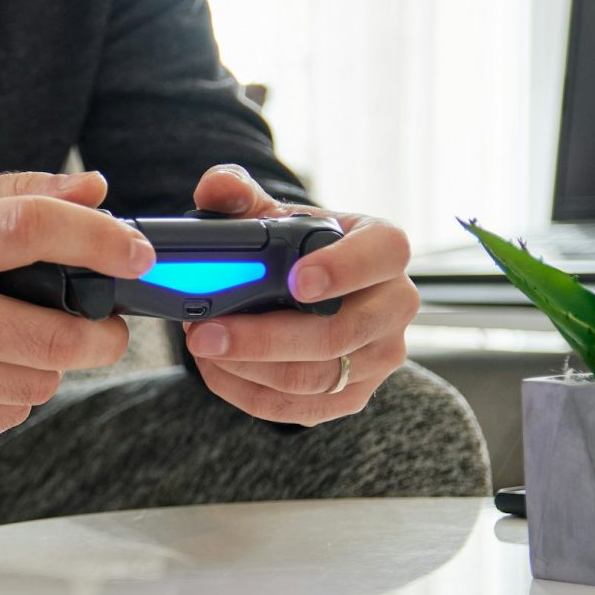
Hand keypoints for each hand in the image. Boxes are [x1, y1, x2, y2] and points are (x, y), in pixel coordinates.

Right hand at [0, 172, 154, 447]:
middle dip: (102, 333)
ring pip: (40, 381)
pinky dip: (13, 394)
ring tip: (14, 341)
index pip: (29, 230)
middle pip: (55, 335)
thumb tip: (98, 193)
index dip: (97, 240)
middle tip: (106, 324)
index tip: (137, 254)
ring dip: (48, 364)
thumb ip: (19, 194)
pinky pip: (11, 414)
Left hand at [180, 164, 419, 425]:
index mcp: (383, 249)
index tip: (295, 281)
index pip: (381, 255)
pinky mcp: (351, 396)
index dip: (342, 269)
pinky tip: (215, 368)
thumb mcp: (270, 216)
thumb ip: (239, 197)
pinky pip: (298, 409)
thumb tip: (216, 185)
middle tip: (204, 331)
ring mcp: (379, 357)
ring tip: (200, 344)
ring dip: (246, 367)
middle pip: (339, 335)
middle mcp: (394, 306)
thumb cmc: (294, 250)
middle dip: (264, 338)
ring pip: (314, 378)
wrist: (306, 294)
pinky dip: (247, 392)